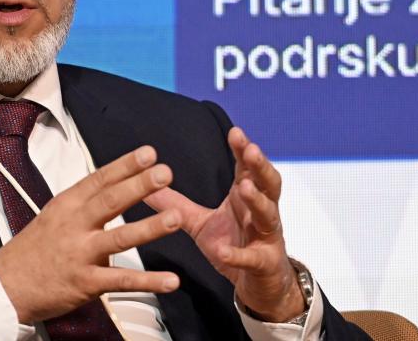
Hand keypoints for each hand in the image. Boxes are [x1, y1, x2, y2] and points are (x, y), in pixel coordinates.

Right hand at [0, 146, 181, 322]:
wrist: (7, 285)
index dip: (126, 165)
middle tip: (164, 173)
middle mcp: (75, 225)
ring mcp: (80, 254)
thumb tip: (117, 179)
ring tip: (176, 218)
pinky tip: (170, 280)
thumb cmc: (35, 246)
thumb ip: (87, 199)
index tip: (149, 153)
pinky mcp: (86, 283)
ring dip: (150, 228)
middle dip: (139, 186)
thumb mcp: (56, 213)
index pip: (100, 179)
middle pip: (110, 201)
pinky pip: (121, 281)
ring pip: (119, 238)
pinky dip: (148, 282)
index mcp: (69, 204)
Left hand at [145, 127, 304, 321]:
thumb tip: (149, 183)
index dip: (243, 150)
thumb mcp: (199, 222)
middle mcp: (261, 212)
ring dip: (257, 200)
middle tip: (251, 150)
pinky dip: (238, 254)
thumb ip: (176, 203)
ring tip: (244, 186)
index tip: (235, 132)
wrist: (256, 285)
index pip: (247, 168)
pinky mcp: (263, 264)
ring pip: (267, 214)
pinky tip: (224, 251)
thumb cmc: (232, 244)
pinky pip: (251, 258)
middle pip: (268, 184)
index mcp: (245, 198)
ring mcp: (266, 237)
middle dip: (260, 166)